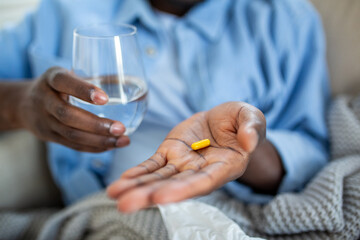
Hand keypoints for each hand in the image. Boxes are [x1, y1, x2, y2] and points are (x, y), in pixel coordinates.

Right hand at [17, 67, 129, 151]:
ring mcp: (45, 121)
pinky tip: (111, 146)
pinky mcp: (49, 137)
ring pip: (71, 134)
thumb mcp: (65, 75)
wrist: (23, 104)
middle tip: (120, 128)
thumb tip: (129, 86)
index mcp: (51, 79)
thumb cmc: (55, 87)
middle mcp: (44, 99)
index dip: (82, 90)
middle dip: (96, 124)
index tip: (104, 98)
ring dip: (99, 140)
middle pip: (67, 115)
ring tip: (123, 140)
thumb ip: (90, 79)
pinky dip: (93, 147)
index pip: (64, 82)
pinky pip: (72, 145)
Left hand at [107, 102, 265, 212]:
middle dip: (150, 195)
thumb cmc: (241, 122)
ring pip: (158, 177)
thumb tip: (249, 143)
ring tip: (115, 195)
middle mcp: (200, 171)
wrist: (224, 119)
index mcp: (224, 167)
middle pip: (174, 185)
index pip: (203, 182)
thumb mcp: (252, 118)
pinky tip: (119, 184)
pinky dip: (136, 174)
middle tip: (126, 205)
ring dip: (136, 187)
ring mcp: (182, 163)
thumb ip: (252, 129)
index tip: (162, 197)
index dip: (184, 190)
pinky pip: (151, 165)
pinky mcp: (169, 152)